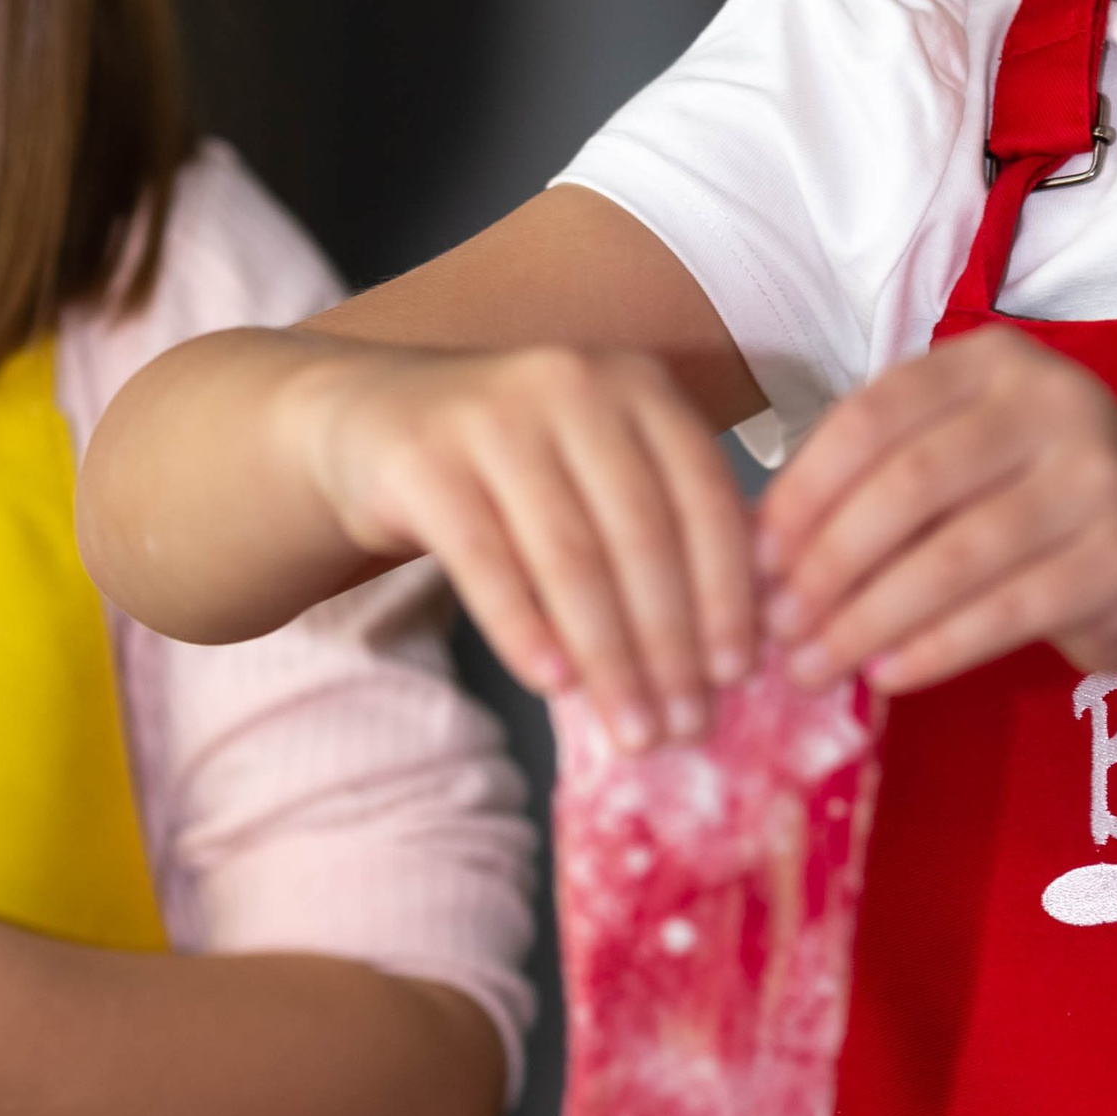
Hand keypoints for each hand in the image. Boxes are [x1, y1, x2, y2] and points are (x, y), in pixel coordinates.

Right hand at [286, 339, 755, 746]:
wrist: (376, 419)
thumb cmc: (516, 464)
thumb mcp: (597, 468)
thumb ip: (660, 529)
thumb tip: (724, 659)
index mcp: (640, 387)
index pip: (703, 498)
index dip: (726, 591)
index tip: (740, 675)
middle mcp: (575, 385)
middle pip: (640, 536)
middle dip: (670, 645)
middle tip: (686, 728)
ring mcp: (496, 416)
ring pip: (570, 556)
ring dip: (608, 657)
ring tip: (631, 729)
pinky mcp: (424, 459)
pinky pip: (485, 560)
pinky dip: (524, 629)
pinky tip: (553, 685)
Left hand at [755, 326, 1116, 697]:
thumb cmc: (1029, 499)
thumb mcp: (960, 456)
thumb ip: (873, 478)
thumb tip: (754, 547)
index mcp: (994, 361)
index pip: (876, 414)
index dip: (805, 489)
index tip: (753, 558)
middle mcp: (1055, 402)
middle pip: (910, 485)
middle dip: (828, 563)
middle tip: (776, 626)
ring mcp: (1098, 479)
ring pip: (954, 558)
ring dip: (868, 620)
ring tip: (813, 666)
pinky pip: (1004, 614)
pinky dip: (934, 650)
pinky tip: (886, 675)